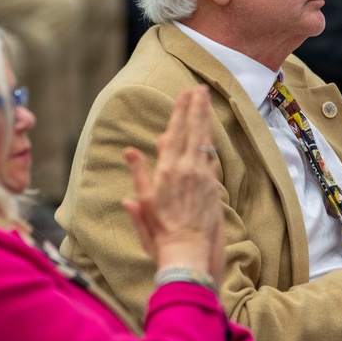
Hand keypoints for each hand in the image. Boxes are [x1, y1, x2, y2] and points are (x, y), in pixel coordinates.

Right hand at [122, 86, 223, 284]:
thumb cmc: (160, 231)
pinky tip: (209, 132)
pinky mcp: (212, 186)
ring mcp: (202, 177)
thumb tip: (129, 152)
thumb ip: (139, 175)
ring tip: (206, 102)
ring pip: (205, 140)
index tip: (185, 94)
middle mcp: (186, 170)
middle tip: (200, 89)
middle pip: (193, 131)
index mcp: (166, 171)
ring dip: (205, 119)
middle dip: (197, 107)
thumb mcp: (144, 203)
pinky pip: (211, 156)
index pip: (175, 133)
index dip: (180, 112)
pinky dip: (210, 140)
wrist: (187, 251)